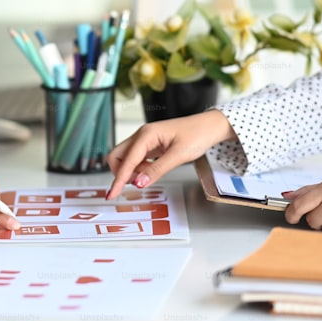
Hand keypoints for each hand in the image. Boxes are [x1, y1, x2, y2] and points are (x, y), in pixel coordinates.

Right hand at [107, 110, 235, 199]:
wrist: (210, 126)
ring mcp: (145, 140)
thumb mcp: (179, 155)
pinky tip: (151, 171)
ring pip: (125, 158)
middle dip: (121, 173)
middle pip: (117, 156)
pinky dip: (138, 168)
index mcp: (146, 135)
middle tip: (138, 182)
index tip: (111, 194)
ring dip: (131, 172)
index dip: (118, 179)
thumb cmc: (197, 134)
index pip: (126, 161)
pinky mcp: (150, 145)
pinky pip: (135, 159)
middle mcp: (141, 136)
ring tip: (150, 175)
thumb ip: (157, 170)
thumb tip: (139, 184)